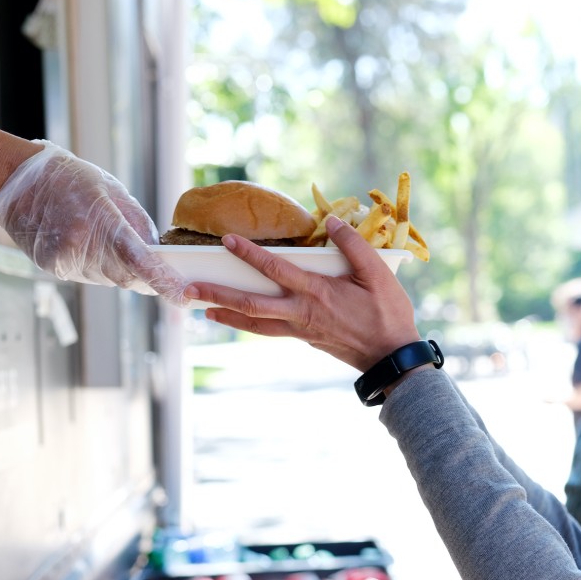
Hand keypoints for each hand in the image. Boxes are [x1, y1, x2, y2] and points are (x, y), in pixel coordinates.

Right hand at [0, 141, 185, 300]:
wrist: (15, 181)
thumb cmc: (68, 178)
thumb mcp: (112, 191)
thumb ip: (138, 224)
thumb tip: (157, 253)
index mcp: (101, 223)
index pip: (139, 261)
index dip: (163, 281)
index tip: (182, 296)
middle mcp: (81, 247)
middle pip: (127, 277)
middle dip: (144, 274)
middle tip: (154, 266)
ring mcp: (64, 261)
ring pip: (107, 280)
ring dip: (117, 268)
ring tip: (104, 239)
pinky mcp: (52, 268)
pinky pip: (86, 276)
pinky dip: (96, 267)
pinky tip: (86, 244)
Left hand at [183, 216, 421, 371]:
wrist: (391, 357)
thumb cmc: (388, 313)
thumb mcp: (378, 274)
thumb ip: (354, 246)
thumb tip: (332, 222)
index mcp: (317, 292)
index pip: (274, 269)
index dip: (248, 254)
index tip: (226, 241)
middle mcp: (301, 312)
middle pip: (250, 304)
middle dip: (217, 295)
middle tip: (189, 290)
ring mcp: (300, 329)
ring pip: (254, 323)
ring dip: (226, 315)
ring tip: (203, 310)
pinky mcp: (304, 338)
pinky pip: (268, 331)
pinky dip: (248, 325)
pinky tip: (238, 320)